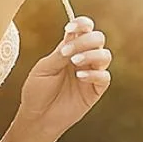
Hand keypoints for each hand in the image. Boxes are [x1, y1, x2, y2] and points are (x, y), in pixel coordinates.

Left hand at [14, 16, 111, 141]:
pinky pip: (104, 77)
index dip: (82, 24)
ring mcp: (91, 74)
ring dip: (91, 55)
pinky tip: (79, 77)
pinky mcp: (95, 90)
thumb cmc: (37, 91)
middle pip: (98, 38)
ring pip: (105, 56)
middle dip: (85, 40)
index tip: (70, 28)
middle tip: (68, 52)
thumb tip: (74, 38)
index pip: (84, 29)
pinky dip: (94, 74)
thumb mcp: (45, 68)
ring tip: (74, 63)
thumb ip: (60, 53)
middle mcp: (83, 58)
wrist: (37, 117)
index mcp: (69, 48)